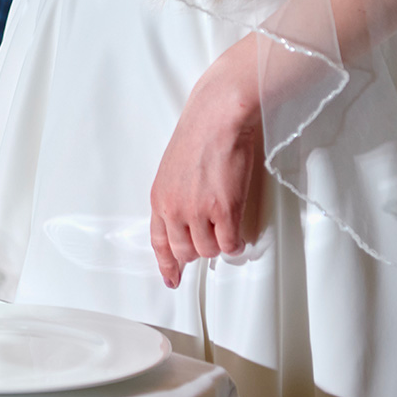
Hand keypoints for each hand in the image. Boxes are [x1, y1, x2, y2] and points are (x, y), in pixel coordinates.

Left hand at [149, 35, 262, 287]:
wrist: (217, 117)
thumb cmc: (199, 135)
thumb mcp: (173, 170)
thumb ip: (175, 196)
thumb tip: (186, 220)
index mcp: (159, 198)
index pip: (158, 242)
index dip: (166, 264)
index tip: (172, 279)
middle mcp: (174, 209)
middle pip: (184, 251)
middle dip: (198, 252)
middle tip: (211, 244)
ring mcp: (198, 212)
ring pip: (209, 251)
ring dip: (219, 246)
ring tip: (227, 232)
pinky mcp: (224, 210)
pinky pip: (230, 243)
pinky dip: (236, 243)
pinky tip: (238, 234)